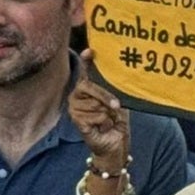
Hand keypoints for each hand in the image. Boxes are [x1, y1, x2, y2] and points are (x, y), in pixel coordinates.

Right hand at [67, 53, 129, 167]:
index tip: (90, 50)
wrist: (116, 143)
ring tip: (107, 120)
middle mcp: (78, 95)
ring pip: (94, 103)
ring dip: (106, 113)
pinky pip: (95, 115)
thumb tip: (119, 72)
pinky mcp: (76, 121)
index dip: (86, 60)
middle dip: (106, 96)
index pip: (85, 70)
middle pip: (90, 86)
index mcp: (88, 87)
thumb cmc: (117, 120)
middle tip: (115, 107)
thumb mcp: (119, 99)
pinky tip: (102, 127)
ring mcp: (75, 108)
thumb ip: (114, 87)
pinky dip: (104, 122)